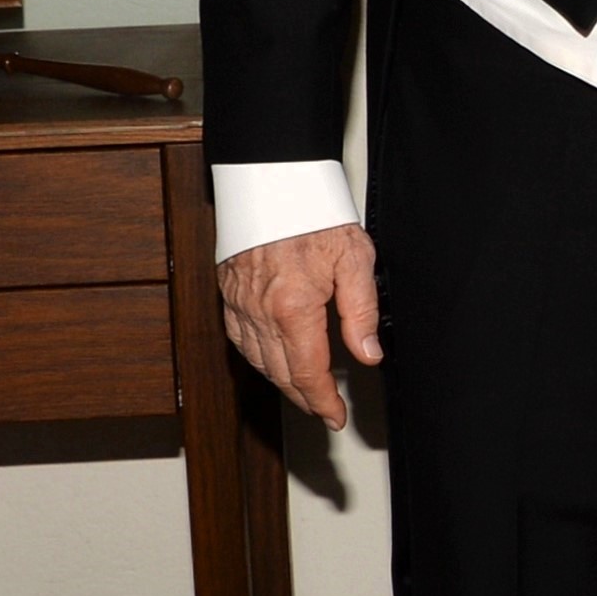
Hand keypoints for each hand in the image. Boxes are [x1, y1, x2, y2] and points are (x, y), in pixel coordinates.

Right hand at [218, 223, 380, 429]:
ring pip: (257, 361)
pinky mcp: (228, 292)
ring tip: (304, 392)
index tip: (335, 416)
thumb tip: (368, 354)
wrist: (272, 179)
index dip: (323, 402)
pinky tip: (271, 360)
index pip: (308, 373)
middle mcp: (259, 311)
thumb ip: (361, 312)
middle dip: (304, 399)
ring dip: (281, 382)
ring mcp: (239, 303)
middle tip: (324, 410)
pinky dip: (257, 358)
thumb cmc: (313, 212)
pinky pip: (238, 338)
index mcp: (293, 308)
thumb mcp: (354, 258)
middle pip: (281, 373)